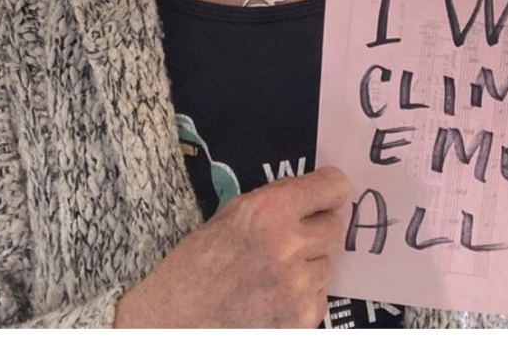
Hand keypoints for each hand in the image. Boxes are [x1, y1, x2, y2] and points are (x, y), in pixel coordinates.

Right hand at [114, 166, 350, 327]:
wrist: (172, 321)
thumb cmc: (198, 263)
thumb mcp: (233, 214)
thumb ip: (278, 200)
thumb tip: (316, 193)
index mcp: (270, 210)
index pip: (334, 186)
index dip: (330, 191)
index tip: (327, 195)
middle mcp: (287, 245)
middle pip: (335, 227)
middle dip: (316, 231)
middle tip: (291, 240)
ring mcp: (295, 286)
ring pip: (328, 264)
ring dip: (308, 266)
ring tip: (273, 274)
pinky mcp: (299, 319)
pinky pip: (320, 297)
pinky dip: (303, 297)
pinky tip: (273, 298)